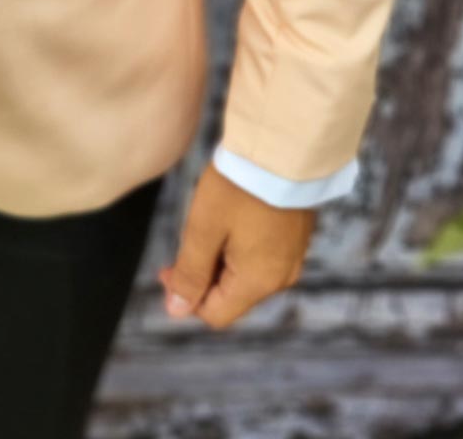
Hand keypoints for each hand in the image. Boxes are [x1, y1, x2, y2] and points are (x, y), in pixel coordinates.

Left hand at [158, 163, 314, 328]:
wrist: (282, 148)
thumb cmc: (239, 186)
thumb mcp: (203, 228)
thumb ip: (190, 273)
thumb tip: (176, 311)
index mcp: (258, 282)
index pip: (216, 314)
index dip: (185, 296)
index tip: (167, 266)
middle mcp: (281, 278)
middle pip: (231, 296)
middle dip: (202, 276)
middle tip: (183, 240)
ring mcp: (292, 257)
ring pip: (246, 276)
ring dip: (221, 260)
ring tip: (208, 224)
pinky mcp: (296, 237)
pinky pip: (262, 257)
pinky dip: (241, 247)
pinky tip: (230, 218)